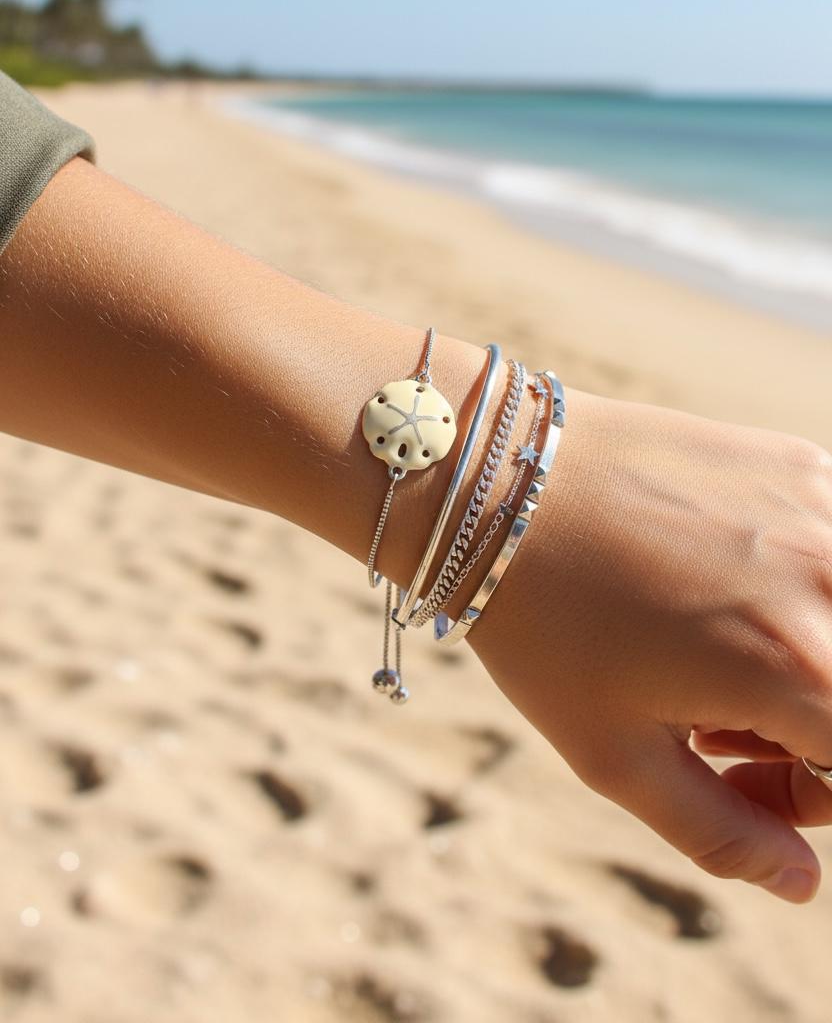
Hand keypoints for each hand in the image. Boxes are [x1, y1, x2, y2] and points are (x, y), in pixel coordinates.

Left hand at [467, 389, 831, 903]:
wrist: (495, 477)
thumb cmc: (543, 622)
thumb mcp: (615, 754)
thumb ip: (721, 833)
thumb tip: (799, 880)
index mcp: (801, 668)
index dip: (806, 792)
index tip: (727, 768)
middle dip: (808, 727)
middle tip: (712, 715)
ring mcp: (820, 508)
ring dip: (806, 654)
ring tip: (706, 644)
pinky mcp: (797, 461)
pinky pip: (826, 549)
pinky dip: (794, 586)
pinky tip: (711, 581)